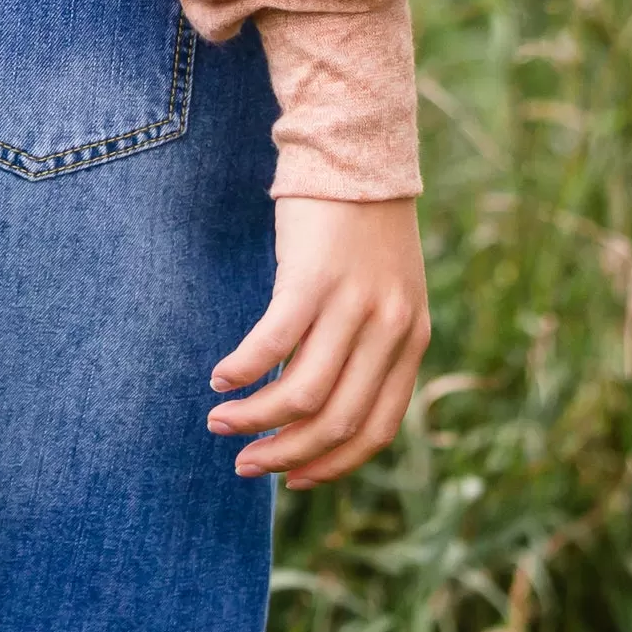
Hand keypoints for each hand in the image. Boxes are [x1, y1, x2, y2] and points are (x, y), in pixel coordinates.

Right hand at [207, 195, 429, 488]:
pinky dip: (242, 371)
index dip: (333, 465)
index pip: (377, 430)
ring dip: (255, 419)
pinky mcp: (312, 278)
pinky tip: (220, 378)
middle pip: (335, 421)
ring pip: (300, 393)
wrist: (356, 151)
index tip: (294, 480)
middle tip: (245, 465)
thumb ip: (370, 344)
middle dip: (285, 454)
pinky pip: (272, 344)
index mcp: (411, 340)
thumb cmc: (361, 226)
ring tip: (220, 422)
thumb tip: (319, 405)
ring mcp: (352, 305)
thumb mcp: (387, 291)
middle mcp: (389, 330)